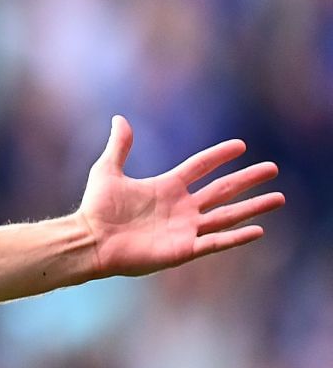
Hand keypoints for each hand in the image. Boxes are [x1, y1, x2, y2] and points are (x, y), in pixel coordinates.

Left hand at [77, 116, 282, 277]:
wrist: (89, 240)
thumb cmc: (96, 209)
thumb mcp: (107, 171)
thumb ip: (119, 146)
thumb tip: (120, 118)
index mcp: (166, 187)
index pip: (200, 168)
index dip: (218, 156)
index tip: (240, 145)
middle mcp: (181, 207)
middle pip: (222, 190)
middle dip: (247, 179)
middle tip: (273, 168)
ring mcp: (184, 229)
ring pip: (227, 216)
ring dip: (253, 207)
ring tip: (279, 198)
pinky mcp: (183, 249)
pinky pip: (215, 242)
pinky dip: (236, 237)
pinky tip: (258, 229)